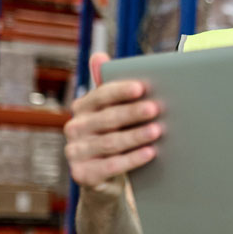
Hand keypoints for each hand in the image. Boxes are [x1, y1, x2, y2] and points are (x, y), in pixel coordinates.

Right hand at [63, 52, 160, 193]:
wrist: (105, 177)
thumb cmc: (114, 136)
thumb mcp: (112, 112)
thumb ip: (108, 87)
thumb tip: (100, 56)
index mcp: (82, 108)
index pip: (101, 95)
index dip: (121, 91)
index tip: (142, 88)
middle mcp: (74, 128)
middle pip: (108, 119)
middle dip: (133, 113)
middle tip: (156, 109)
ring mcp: (76, 152)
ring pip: (111, 142)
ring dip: (136, 136)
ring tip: (158, 131)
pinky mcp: (83, 174)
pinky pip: (111, 166)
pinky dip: (133, 159)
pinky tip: (151, 153)